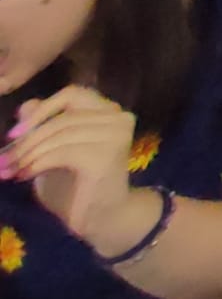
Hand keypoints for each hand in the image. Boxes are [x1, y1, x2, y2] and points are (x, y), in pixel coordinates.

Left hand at [5, 86, 137, 250]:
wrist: (100, 219)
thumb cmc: (76, 186)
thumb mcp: (54, 152)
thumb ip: (45, 128)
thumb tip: (26, 106)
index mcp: (109, 111)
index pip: (73, 94)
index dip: (41, 109)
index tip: (13, 134)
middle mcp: (118, 118)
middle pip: (63, 117)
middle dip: (27, 139)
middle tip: (3, 160)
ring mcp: (116, 135)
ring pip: (61, 133)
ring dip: (29, 153)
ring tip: (11, 170)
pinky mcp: (106, 156)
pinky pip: (62, 152)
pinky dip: (37, 163)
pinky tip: (24, 176)